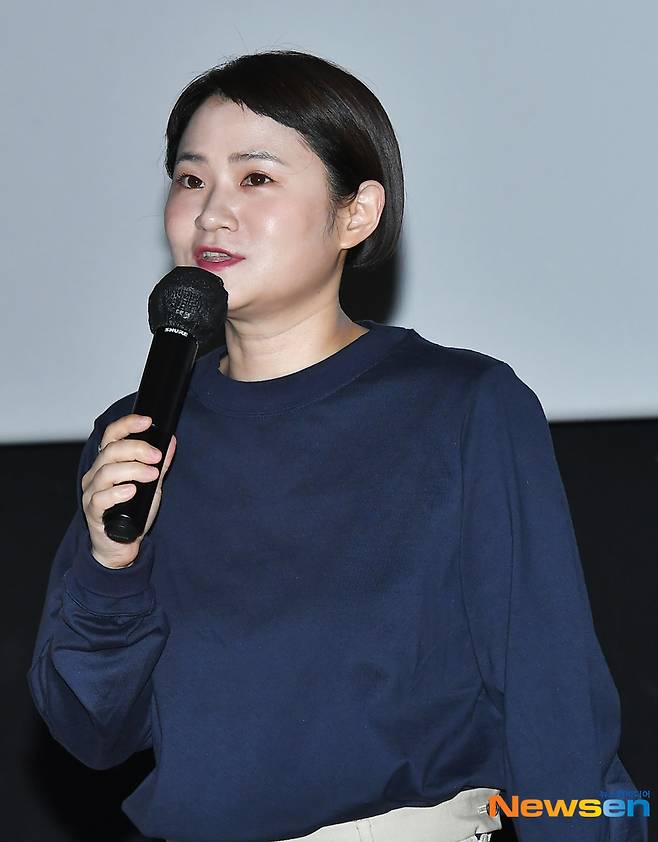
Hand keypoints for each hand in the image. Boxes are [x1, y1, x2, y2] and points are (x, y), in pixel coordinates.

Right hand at [81, 414, 175, 568]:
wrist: (122, 545)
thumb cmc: (133, 512)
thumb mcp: (152, 485)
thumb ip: (160, 465)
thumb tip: (171, 442)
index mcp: (108, 463)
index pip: (112, 435)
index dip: (128, 424)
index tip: (147, 422)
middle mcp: (96, 474)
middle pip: (111, 451)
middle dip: (137, 449)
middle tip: (157, 456)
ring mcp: (92, 493)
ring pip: (106, 472)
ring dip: (132, 470)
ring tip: (152, 475)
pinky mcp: (93, 512)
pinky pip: (100, 499)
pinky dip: (117, 493)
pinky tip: (131, 491)